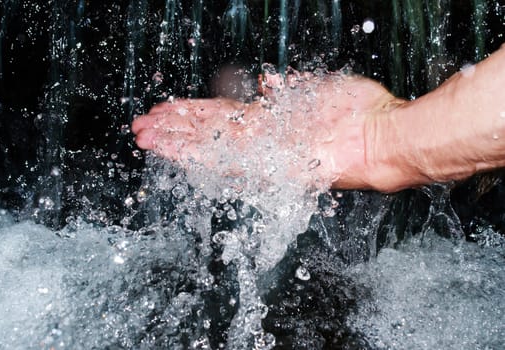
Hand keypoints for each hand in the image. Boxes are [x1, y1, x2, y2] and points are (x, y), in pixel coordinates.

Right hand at [132, 71, 407, 191]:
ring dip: (176, 140)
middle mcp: (263, 140)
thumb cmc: (361, 113)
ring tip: (145, 135)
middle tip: (142, 125)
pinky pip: (229, 160)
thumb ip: (288, 89)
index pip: (223, 118)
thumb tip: (266, 80)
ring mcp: (266, 153)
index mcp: (272, 124)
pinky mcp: (272, 165)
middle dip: (175, 128)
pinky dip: (198, 156)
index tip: (168, 110)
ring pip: (210, 145)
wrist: (385, 137)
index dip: (193, 114)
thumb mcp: (319, 91)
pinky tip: (172, 151)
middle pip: (208, 132)